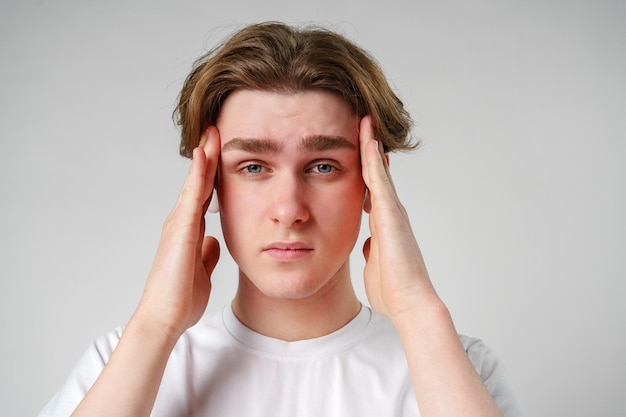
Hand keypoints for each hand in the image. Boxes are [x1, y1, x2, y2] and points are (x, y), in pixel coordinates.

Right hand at [133, 126, 220, 340]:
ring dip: (203, 157)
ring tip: (212, 132)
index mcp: (189, 231)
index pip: (203, 194)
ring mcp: (178, 225)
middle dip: (207, 156)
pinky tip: (204, 157)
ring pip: (193, 184)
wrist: (165, 318)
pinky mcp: (179, 232)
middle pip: (197, 183)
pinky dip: (197, 176)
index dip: (212, 173)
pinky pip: (191, 197)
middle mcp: (181, 223)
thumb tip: (213, 240)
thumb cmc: (180, 297)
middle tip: (216, 130)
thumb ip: (206, 253)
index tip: (221, 152)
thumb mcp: (202, 270)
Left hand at [359, 116, 434, 319]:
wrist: (410, 303)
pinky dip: (372, 160)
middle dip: (369, 148)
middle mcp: (391, 213)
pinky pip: (379, 181)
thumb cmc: (394, 289)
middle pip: (376, 173)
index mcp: (384, 223)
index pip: (372, 188)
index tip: (358, 149)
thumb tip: (367, 243)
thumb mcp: (375, 262)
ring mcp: (393, 212)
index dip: (365, 167)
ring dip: (370, 145)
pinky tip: (367, 141)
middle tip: (363, 123)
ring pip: (378, 171)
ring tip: (364, 121)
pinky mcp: (391, 216)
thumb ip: (372, 249)